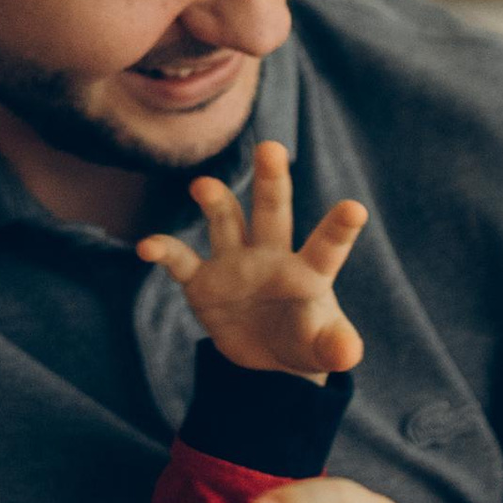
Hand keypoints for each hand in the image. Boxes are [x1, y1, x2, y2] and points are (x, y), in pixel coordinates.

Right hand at [140, 139, 366, 382]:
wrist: (271, 354)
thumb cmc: (307, 341)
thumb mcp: (324, 349)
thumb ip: (335, 347)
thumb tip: (348, 355)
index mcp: (308, 272)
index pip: (326, 247)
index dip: (339, 229)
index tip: (356, 209)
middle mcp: (271, 255)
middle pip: (272, 211)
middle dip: (272, 180)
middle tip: (272, 147)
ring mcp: (235, 263)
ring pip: (226, 221)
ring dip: (216, 202)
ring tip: (203, 186)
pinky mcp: (203, 281)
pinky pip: (180, 261)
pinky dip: (163, 251)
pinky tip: (147, 247)